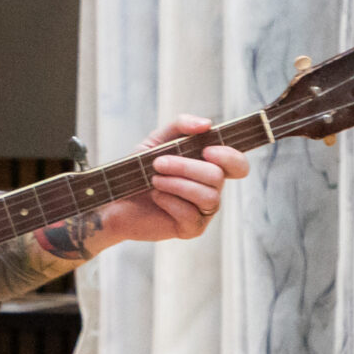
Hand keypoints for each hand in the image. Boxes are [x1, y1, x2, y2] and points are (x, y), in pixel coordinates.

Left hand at [48, 116, 249, 257]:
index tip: (206, 150)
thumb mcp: (157, 140)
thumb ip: (181, 126)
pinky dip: (170, 202)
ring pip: (208, 196)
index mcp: (210, 167)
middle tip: (158, 163)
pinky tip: (156, 197)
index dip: (229, 157)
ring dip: (176, 184)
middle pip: (218, 177)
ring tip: (154, 180)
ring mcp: (204, 211)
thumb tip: (206, 124)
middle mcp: (212, 189)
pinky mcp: (192, 229)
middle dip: (186, 167)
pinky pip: (190, 215)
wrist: (115, 199)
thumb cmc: (139, 169)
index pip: (238, 165)